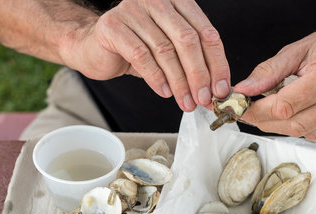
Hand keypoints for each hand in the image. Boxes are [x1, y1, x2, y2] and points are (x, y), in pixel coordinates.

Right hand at [62, 0, 230, 111]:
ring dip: (179, 82)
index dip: (217, 63)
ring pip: (165, 50)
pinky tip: (164, 91)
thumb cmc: (135, 49)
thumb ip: (192, 61)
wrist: (94, 48)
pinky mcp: (113, 26)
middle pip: (187, 40)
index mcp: (176, 2)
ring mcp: (133, 10)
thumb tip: (215, 89)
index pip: (206, 32)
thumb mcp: (169, 51)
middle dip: (199, 74)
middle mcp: (156, 0)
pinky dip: (156, 78)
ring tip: (185, 101)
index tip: (221, 88)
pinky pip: (141, 56)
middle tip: (203, 98)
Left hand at [234, 11, 315, 141]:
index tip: (244, 109)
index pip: (284, 106)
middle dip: (268, 122)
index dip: (259, 111)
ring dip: (290, 125)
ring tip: (288, 107)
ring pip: (309, 134)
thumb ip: (268, 72)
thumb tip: (243, 90)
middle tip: (256, 114)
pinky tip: (310, 111)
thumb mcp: (296, 51)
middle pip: (295, 125)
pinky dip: (311, 128)